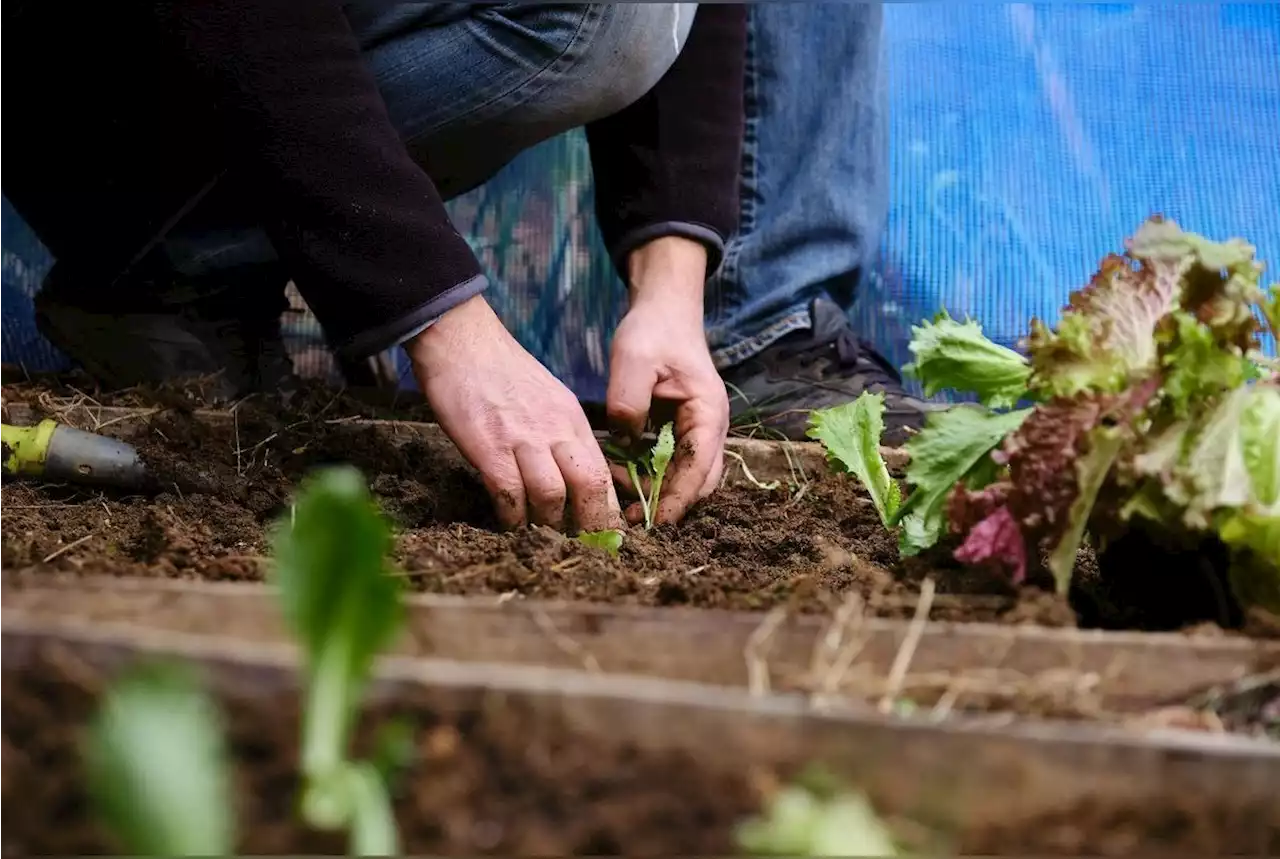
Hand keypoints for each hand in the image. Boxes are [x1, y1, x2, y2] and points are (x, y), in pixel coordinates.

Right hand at [407, 294, 623, 532]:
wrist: (463, 341)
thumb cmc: (502, 372)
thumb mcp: (549, 398)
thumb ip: (563, 435)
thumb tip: (572, 474)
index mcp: (572, 421)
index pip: (603, 473)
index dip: (607, 510)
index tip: (606, 536)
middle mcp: (555, 431)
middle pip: (590, 486)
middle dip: (590, 525)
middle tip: (583, 550)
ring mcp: (523, 439)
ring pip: (552, 495)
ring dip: (547, 525)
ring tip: (540, 539)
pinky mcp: (489, 446)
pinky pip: (509, 493)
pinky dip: (511, 516)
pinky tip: (508, 524)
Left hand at [608, 236, 729, 524]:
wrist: (664, 313)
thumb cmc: (653, 332)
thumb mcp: (633, 359)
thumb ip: (628, 400)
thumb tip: (623, 439)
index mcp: (709, 412)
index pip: (699, 467)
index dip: (677, 498)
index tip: (654, 521)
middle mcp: (711, 427)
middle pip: (700, 482)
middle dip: (670, 504)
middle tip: (631, 520)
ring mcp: (699, 432)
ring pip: (688, 478)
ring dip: (660, 493)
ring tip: (622, 502)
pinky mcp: (682, 432)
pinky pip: (673, 465)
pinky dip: (652, 478)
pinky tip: (623, 479)